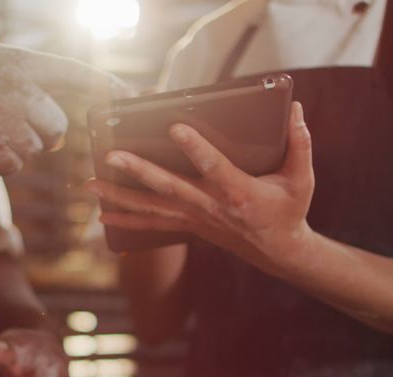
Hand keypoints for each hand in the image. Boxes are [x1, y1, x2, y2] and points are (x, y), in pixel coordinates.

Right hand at [0, 43, 130, 175]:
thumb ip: (29, 90)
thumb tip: (54, 138)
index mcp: (22, 65)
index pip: (74, 73)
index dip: (106, 85)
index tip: (133, 96)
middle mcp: (20, 91)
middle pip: (55, 129)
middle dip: (39, 135)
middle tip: (6, 122)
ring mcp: (5, 119)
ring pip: (32, 150)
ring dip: (13, 147)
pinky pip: (12, 165)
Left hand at [86, 101, 315, 275]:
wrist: (279, 251)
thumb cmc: (289, 209)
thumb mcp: (302, 178)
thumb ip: (300, 143)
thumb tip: (296, 109)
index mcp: (238, 191)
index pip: (213, 166)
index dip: (195, 147)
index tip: (175, 127)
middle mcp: (210, 206)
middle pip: (168, 186)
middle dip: (138, 171)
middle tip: (111, 155)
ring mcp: (195, 218)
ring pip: (151, 207)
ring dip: (118, 196)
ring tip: (89, 184)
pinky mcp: (188, 225)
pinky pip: (152, 224)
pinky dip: (126, 219)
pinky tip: (102, 213)